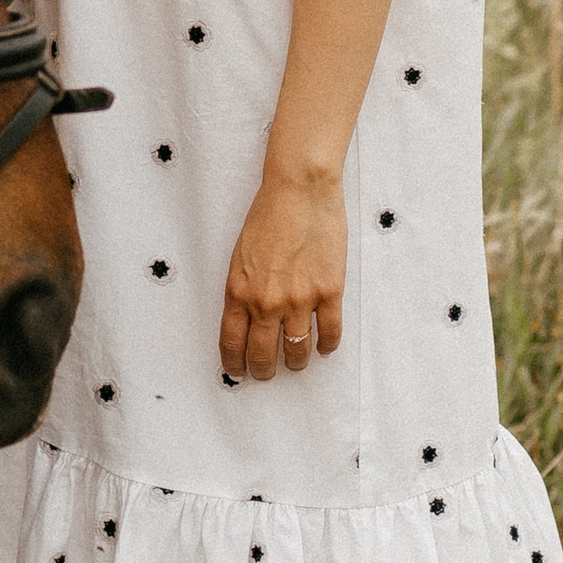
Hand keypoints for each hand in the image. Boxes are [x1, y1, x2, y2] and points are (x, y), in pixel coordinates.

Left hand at [219, 167, 347, 381]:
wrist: (299, 189)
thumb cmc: (268, 214)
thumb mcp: (240, 255)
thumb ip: (243, 289)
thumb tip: (248, 317)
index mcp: (239, 291)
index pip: (233, 343)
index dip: (235, 364)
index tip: (239, 372)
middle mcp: (267, 302)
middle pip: (263, 355)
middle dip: (264, 370)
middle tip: (267, 373)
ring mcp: (300, 300)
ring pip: (297, 351)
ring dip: (296, 363)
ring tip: (296, 363)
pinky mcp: (329, 292)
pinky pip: (330, 333)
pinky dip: (327, 345)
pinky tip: (324, 346)